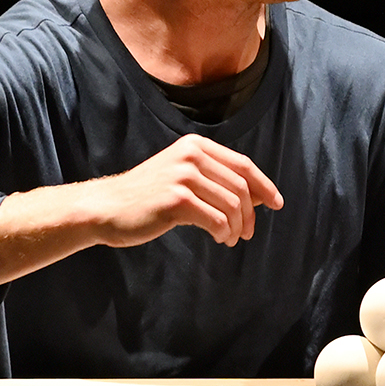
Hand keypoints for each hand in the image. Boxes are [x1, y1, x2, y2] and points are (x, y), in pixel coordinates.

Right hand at [84, 134, 285, 247]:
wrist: (107, 207)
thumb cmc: (148, 197)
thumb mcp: (182, 178)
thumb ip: (216, 181)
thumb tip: (260, 197)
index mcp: (196, 146)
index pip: (243, 165)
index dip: (264, 185)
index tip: (277, 204)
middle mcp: (191, 155)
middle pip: (241, 187)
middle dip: (251, 213)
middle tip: (248, 233)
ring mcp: (183, 176)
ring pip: (232, 205)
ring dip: (237, 227)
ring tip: (230, 239)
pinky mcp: (176, 200)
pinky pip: (217, 220)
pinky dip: (223, 233)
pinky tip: (219, 239)